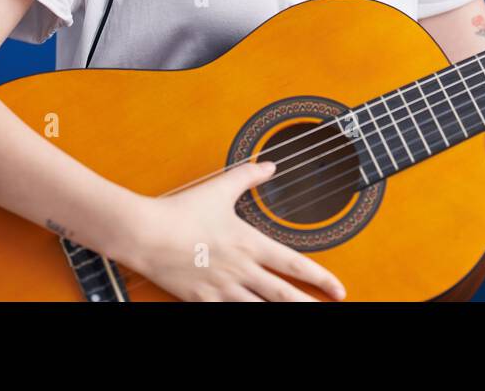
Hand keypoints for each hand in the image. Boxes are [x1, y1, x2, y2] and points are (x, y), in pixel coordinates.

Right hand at [117, 161, 346, 301]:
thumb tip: (270, 165)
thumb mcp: (220, 188)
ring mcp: (223, 288)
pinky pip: (229, 315)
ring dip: (281, 315)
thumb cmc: (182, 211)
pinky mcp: (203, 300)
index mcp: (250, 243)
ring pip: (260, 310)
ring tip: (300, 320)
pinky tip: (254, 320)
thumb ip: (249, 176)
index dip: (320, 279)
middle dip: (309, 306)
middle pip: (283, 295)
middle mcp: (241, 269)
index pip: (294, 264)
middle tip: (330, 311)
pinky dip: (244, 317)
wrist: (147, 233)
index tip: (338, 289)